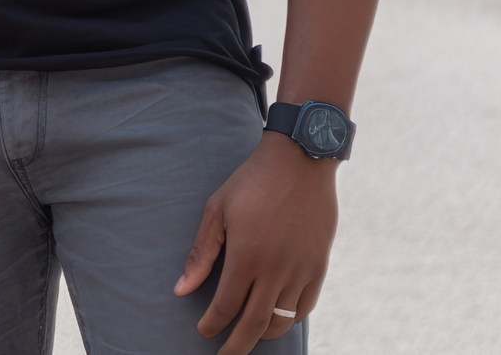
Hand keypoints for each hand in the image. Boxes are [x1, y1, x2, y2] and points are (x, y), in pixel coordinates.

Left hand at [175, 134, 337, 352]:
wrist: (299, 163)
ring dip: (263, 335)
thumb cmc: (251, 182)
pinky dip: (289, 320)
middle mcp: (275, 270)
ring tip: (248, 337)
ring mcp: (301, 271)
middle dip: (236, 346)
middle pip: (255, 325)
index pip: (226, 307)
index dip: (213, 325)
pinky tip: (276, 319)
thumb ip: (201, 253)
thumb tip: (181, 291)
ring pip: (281, 321)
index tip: (204, 333)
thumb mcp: (217, 210)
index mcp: (246, 256)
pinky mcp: (319, 268)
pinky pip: (304, 308)